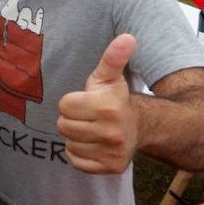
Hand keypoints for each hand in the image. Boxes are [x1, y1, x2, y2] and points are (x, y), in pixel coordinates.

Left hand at [56, 34, 137, 174]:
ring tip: (91, 129)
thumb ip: (113, 57)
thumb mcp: (110, 76)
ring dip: (76, 137)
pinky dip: (80, 154)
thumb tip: (127, 37)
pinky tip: (93, 144)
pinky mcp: (110, 168)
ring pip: (69, 144)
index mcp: (108, 107)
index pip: (64, 106)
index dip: (72, 101)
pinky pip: (76, 161)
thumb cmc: (115, 98)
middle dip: (72, 119)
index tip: (86, 101)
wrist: (139, 126)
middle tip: (88, 116)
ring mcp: (112, 152)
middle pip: (64, 126)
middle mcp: (112, 132)